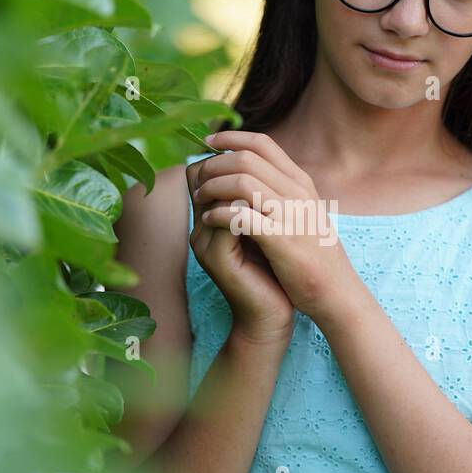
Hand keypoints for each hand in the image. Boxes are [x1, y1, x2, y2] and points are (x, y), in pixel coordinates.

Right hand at [186, 158, 294, 346]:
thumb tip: (264, 166)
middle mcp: (199, 227)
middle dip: (233, 163)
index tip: (260, 157)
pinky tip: (272, 208)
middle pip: (202, 175)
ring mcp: (203, 243)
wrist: (271, 316)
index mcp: (208, 218)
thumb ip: (255, 203)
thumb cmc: (272, 272)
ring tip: (270, 184)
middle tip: (266, 164)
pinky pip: (227, 220)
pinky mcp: (216, 258)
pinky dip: (249, 207)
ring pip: (216, 194)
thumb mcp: (263, 230)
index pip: (202, 170)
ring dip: (243, 183)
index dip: (228, 156)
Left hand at [192, 131, 356, 323]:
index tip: (208, 141)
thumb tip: (249, 171)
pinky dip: (219, 214)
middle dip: (215, 164)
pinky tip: (208, 221)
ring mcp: (291, 215)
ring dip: (214, 187)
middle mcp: (297, 192)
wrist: (336, 291)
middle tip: (199, 178)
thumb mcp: (303, 212)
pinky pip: (241, 216)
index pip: (262, 144)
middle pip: (247, 159)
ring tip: (200, 199)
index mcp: (300, 182)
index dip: (231, 138)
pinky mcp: (281, 240)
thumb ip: (281, 191)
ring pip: (242, 182)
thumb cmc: (313, 253)